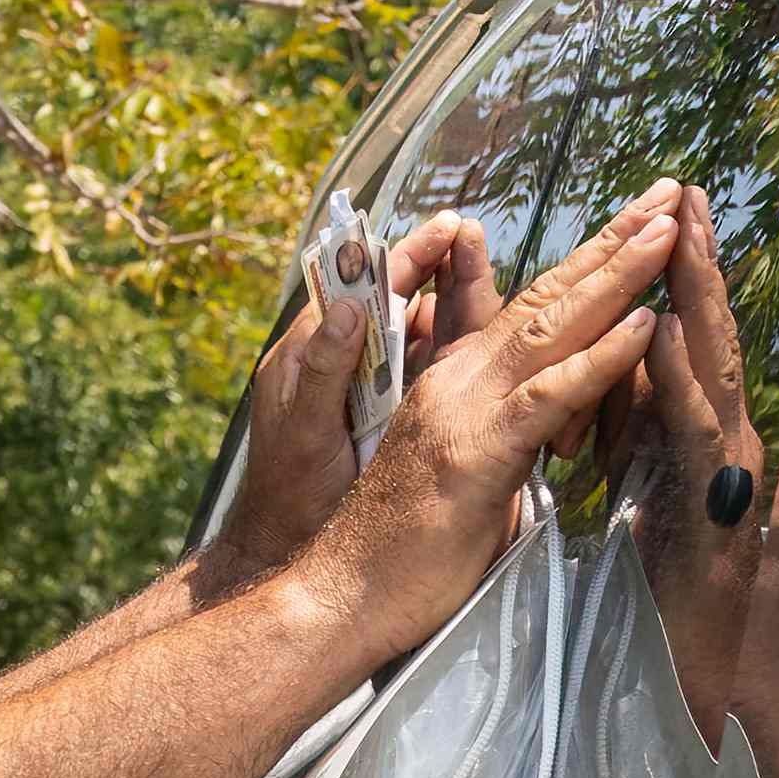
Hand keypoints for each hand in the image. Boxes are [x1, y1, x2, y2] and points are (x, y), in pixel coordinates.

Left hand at [201, 212, 479, 597]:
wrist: (287, 549)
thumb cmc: (288, 496)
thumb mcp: (305, 433)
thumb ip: (323, 371)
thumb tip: (345, 306)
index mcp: (312, 353)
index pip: (362, 287)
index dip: (405, 255)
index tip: (444, 228)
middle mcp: (346, 361)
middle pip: (399, 300)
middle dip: (438, 266)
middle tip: (475, 236)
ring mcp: (372, 388)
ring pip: (420, 332)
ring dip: (454, 302)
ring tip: (488, 270)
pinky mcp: (393, 415)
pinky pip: (428, 370)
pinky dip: (456, 348)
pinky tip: (491, 334)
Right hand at [291, 185, 687, 674]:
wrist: (339, 597)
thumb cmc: (401, 552)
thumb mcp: (468, 474)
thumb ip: (508, 436)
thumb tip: (552, 426)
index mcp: (459, 382)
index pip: (533, 307)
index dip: (589, 261)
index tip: (638, 222)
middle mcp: (460, 380)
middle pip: (548, 297)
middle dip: (614, 241)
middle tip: (669, 191)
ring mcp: (465, 411)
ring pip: (552, 328)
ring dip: (617, 274)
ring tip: (669, 228)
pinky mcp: (476, 453)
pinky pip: (547, 395)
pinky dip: (599, 358)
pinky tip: (644, 322)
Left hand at [604, 193, 778, 737]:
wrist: (745, 696)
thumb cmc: (718, 630)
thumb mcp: (701, 544)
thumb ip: (730, 484)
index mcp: (709, 454)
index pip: (690, 357)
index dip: (679, 292)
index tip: (665, 225)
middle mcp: (728, 454)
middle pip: (707, 346)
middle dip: (693, 270)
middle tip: (683, 194)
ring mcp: (732, 483)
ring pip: (713, 380)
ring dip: (700, 310)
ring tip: (685, 238)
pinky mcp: (722, 523)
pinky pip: (703, 451)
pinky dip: (692, 397)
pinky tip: (683, 345)